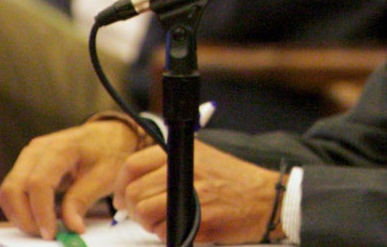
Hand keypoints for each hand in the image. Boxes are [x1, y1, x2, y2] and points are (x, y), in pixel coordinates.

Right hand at [0, 121, 140, 239]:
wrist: (109, 134)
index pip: (38, 184)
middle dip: (25, 218)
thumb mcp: (105, 176)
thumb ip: (83, 200)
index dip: (40, 212)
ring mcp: (28, 155)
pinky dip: (20, 208)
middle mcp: (37, 149)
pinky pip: (12, 190)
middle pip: (14, 188)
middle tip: (45, 235)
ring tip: (43, 228)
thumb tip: (72, 228)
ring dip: (19, 215)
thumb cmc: (110, 152)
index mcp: (60, 148)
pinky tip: (40, 217)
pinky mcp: (25, 164)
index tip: (51, 234)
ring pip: (8, 191)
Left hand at [112, 140, 279, 243]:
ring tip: (166, 220)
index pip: (133, 166)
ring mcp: (191, 194)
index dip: (121, 186)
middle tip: (143, 214)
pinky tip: (183, 225)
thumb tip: (132, 185)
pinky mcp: (197, 218)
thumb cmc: (235, 180)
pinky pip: (164, 231)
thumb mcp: (203, 158)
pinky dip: (167, 233)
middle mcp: (185, 170)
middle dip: (133, 209)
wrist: (266, 198)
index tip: (123, 197)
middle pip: (134, 193)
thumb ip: (169, 166)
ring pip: (144, 213)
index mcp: (182, 153)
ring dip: (149, 223)